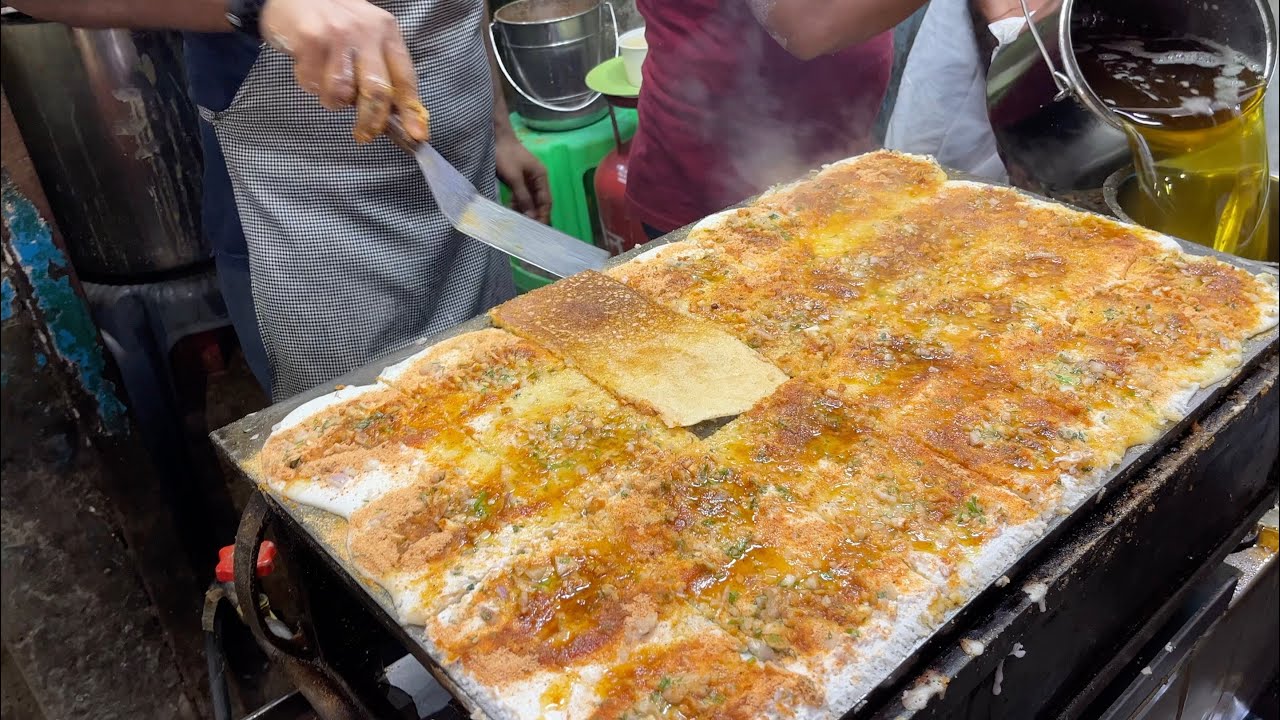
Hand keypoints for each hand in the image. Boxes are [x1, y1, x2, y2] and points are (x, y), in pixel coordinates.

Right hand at [260, 0, 428, 143]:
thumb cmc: (333, 21)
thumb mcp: (366, 35)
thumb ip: (381, 69)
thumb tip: (393, 114)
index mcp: (386, 30)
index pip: (405, 77)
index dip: (411, 111)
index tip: (416, 134)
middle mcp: (366, 30)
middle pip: (376, 91)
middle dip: (371, 120)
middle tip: (365, 133)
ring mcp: (337, 34)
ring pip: (341, 92)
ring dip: (333, 99)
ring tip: (327, 83)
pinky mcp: (310, 39)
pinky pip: (313, 84)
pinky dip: (310, 84)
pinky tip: (309, 67)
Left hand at [495, 130, 550, 223]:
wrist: (494, 137)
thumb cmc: (505, 155)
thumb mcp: (514, 177)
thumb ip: (523, 197)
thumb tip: (531, 216)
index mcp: (541, 177)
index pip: (546, 201)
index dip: (543, 216)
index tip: (539, 230)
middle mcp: (537, 179)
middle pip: (539, 202)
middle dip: (535, 216)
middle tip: (528, 232)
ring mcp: (527, 180)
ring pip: (529, 200)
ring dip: (525, 211)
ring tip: (519, 225)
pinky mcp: (518, 180)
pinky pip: (520, 196)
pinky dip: (517, 204)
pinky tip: (511, 212)